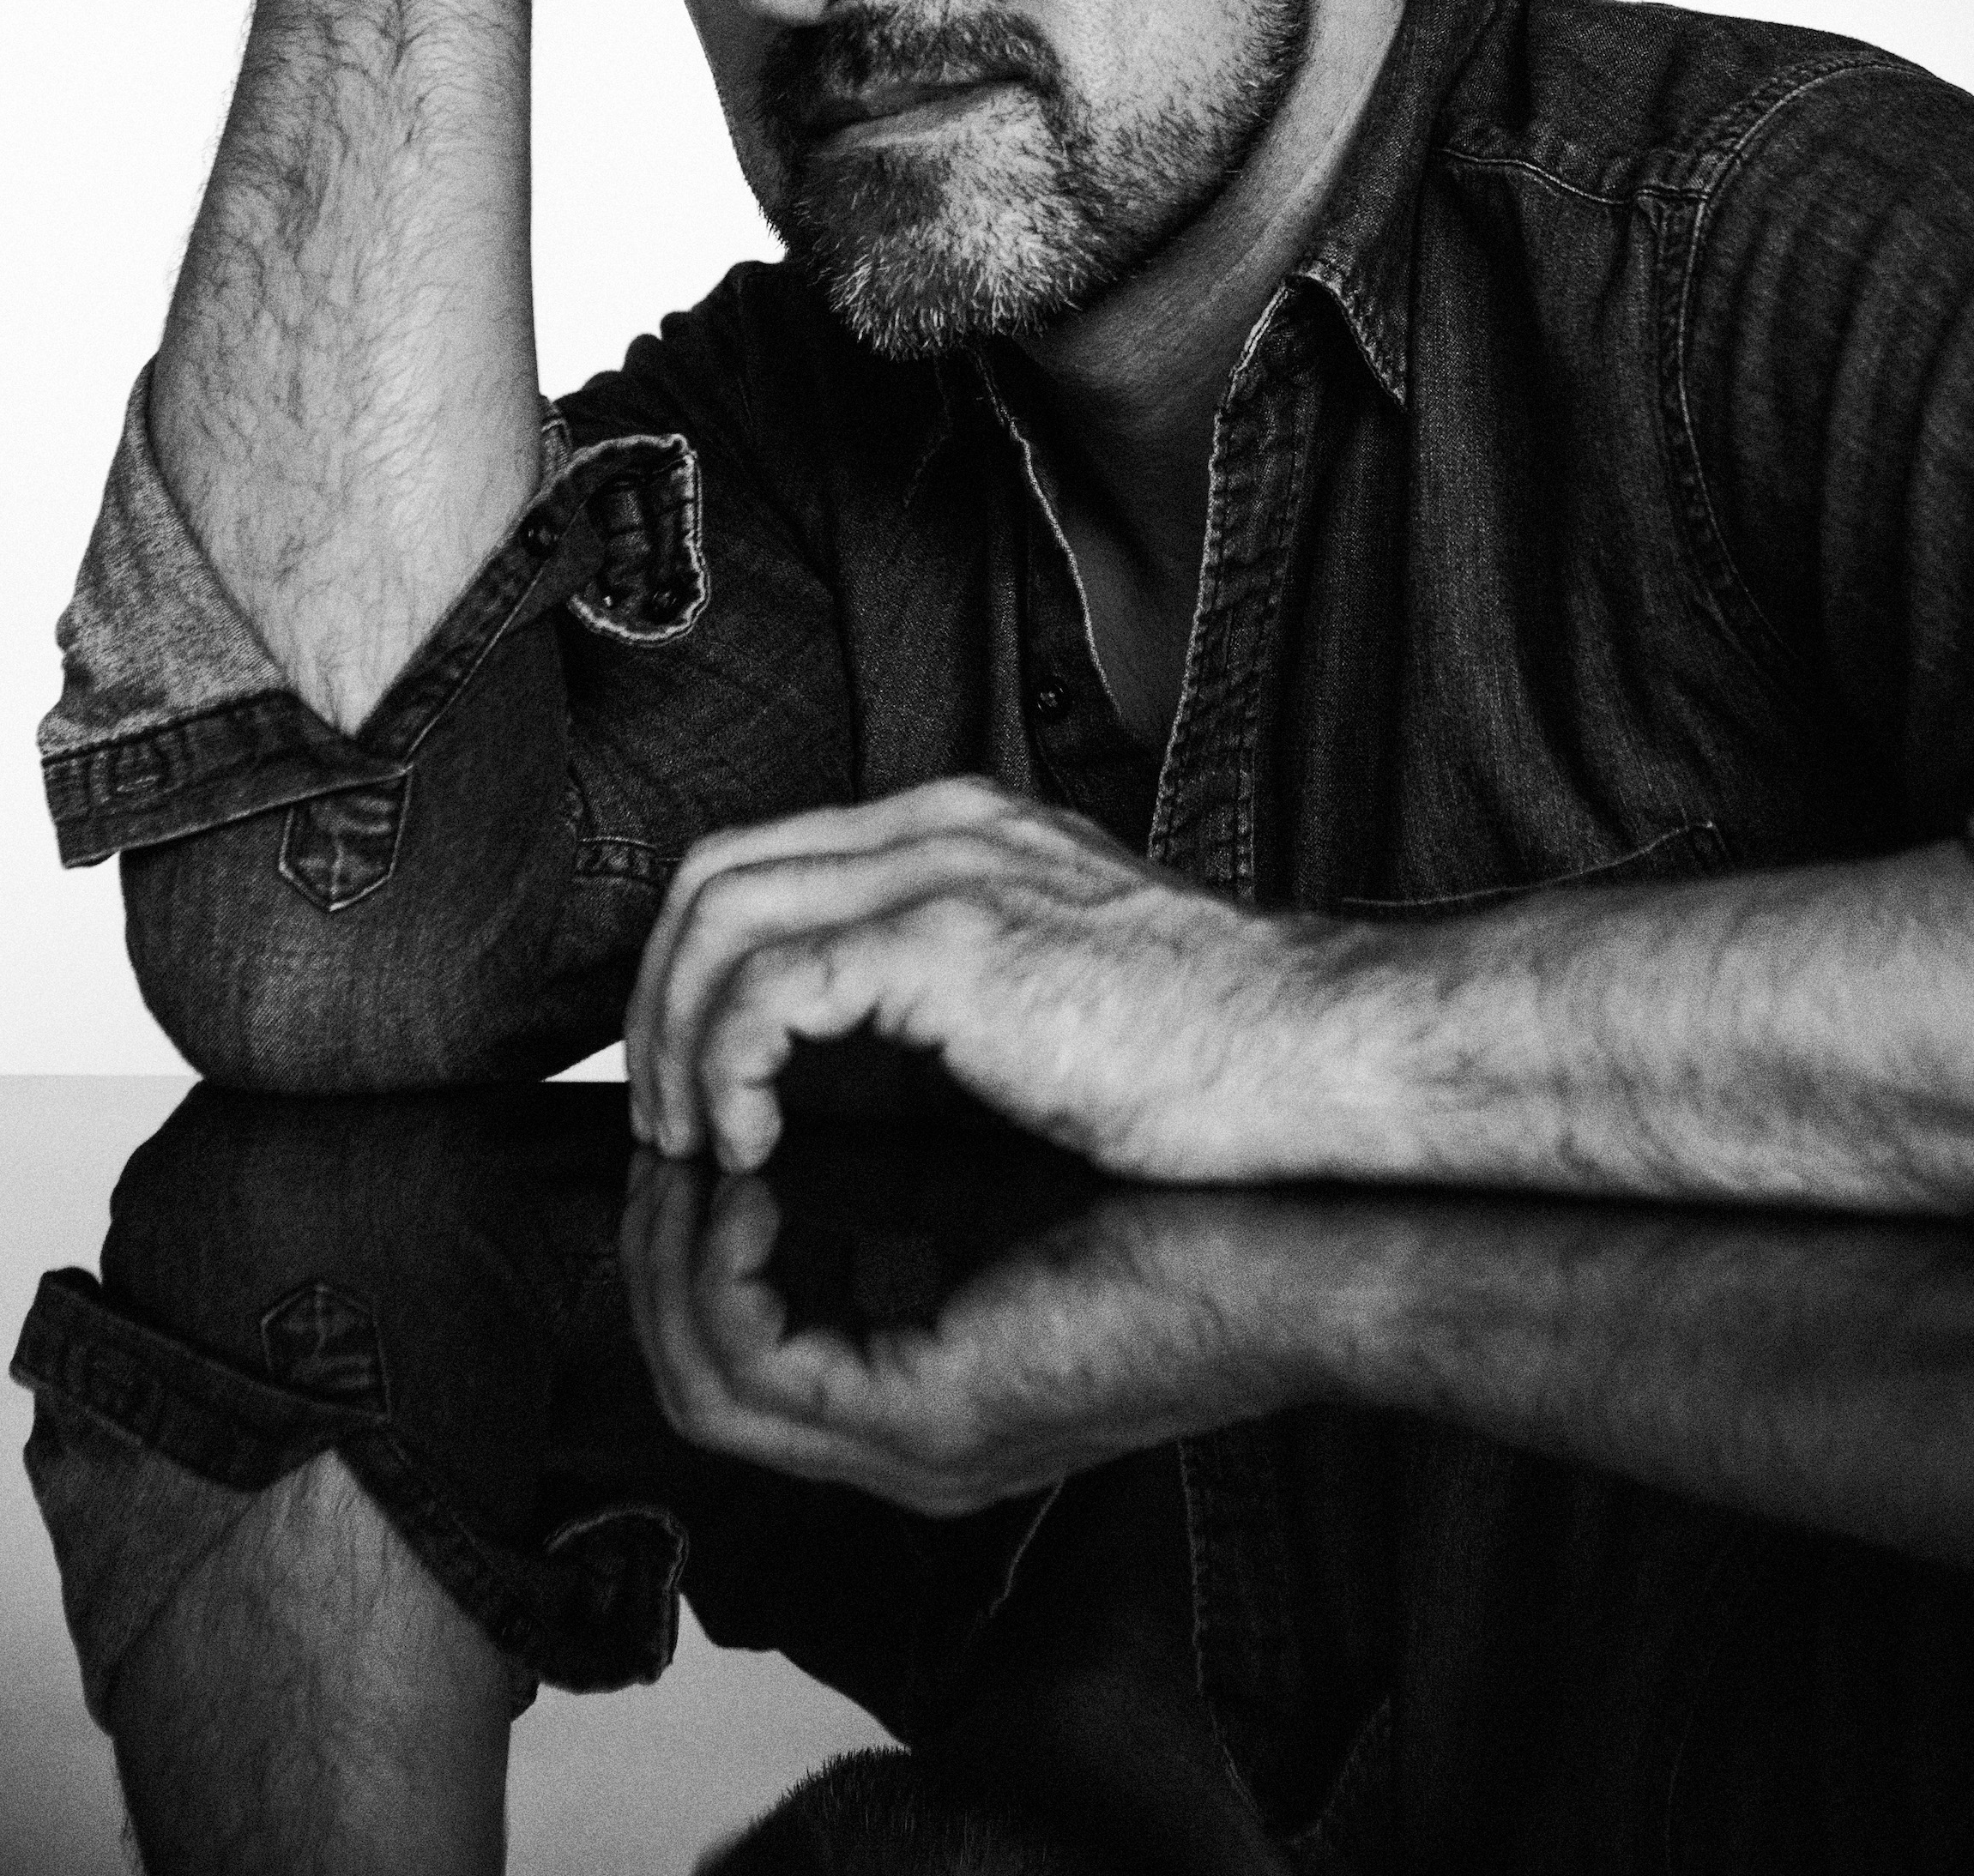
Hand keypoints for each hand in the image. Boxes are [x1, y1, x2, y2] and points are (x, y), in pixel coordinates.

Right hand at [621, 1156, 1332, 1511]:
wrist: (1303, 1230)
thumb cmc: (1187, 1175)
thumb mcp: (1008, 1151)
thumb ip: (911, 1137)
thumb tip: (817, 1053)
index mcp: (925, 1373)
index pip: (738, 1345)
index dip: (686, 1232)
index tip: (702, 1118)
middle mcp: (905, 1427)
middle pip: (692, 1373)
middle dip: (651, 1240)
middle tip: (664, 1124)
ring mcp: (915, 1439)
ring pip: (695, 1383)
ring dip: (666, 1252)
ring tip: (696, 1139)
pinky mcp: (932, 1418)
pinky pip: (747, 1371)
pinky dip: (717, 1269)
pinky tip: (746, 1175)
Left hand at [622, 780, 1362, 1180]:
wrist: (1314, 1051)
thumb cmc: (1209, 1054)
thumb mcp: (1045, 999)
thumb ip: (943, 1003)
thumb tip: (832, 1083)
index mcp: (966, 833)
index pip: (767, 862)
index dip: (699, 973)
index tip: (694, 1082)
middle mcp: (943, 826)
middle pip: (716, 875)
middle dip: (659, 1005)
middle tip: (669, 1124)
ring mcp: (948, 869)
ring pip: (721, 917)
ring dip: (680, 1044)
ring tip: (704, 1146)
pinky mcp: (954, 938)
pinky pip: (772, 985)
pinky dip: (733, 1069)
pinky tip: (758, 1145)